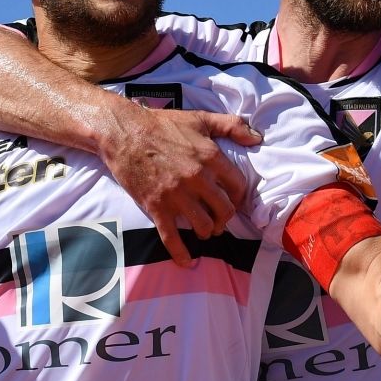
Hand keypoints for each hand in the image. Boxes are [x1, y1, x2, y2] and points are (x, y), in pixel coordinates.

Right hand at [99, 104, 259, 266]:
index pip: (238, 187)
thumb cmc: (162, 125)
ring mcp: (177, 195)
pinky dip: (180, 253)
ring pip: (203, 226)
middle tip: (219, 220)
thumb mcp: (200, 118)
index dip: (238, 197)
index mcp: (210, 157)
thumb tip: (256, 138)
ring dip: (206, 232)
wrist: (123, 132)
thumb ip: (231, 126)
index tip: (232, 200)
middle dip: (224, 219)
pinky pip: (172, 237)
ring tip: (203, 230)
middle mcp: (197, 178)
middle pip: (224, 211)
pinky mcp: (157, 207)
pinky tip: (186, 262)